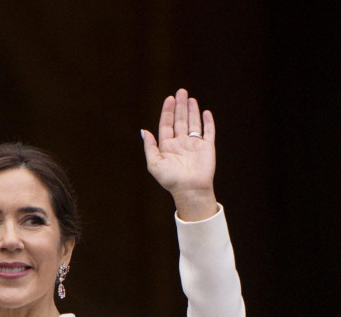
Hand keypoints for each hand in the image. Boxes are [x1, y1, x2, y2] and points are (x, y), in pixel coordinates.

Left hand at [141, 88, 217, 220]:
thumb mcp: (154, 163)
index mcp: (167, 147)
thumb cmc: (170, 179)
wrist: (190, 189)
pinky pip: (208, 131)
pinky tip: (205, 112)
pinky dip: (207, 121)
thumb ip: (149, 147)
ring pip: (193, 123)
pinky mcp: (207, 147)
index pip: (167, 125)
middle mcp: (180, 143)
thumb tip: (143, 131)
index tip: (169, 99)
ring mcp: (194, 144)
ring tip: (190, 98)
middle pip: (180, 120)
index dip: (168, 111)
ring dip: (192, 110)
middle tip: (181, 91)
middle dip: (180, 106)